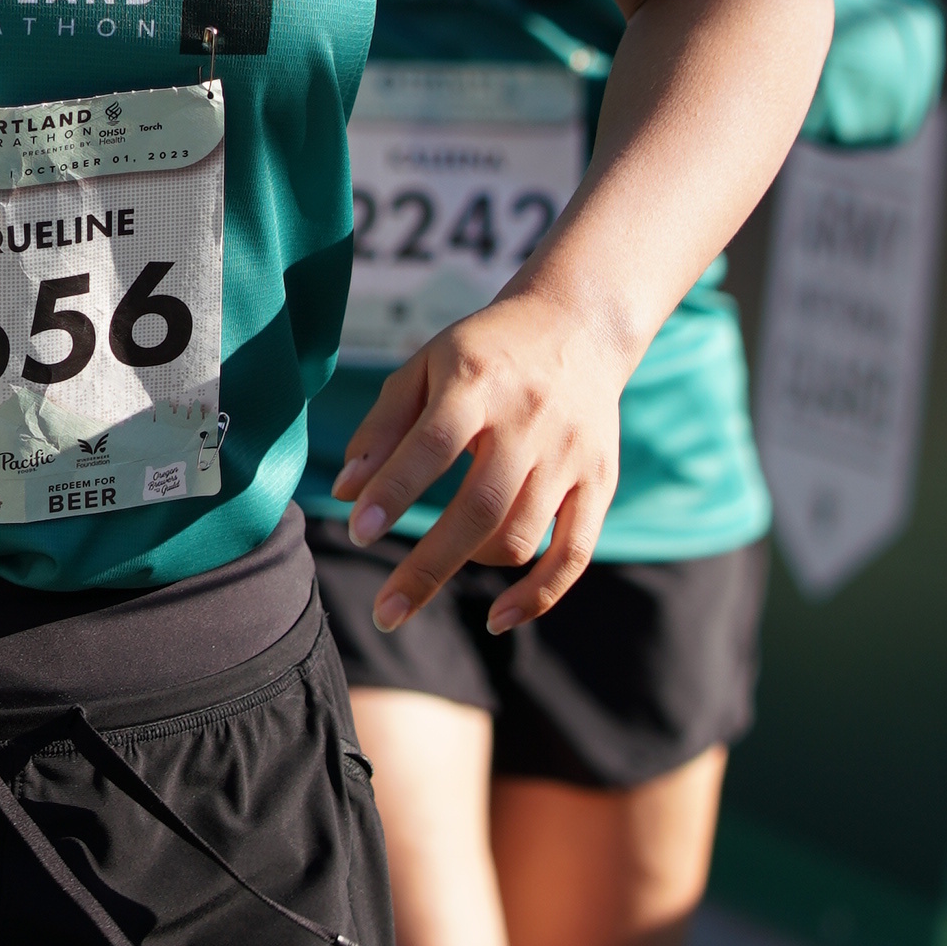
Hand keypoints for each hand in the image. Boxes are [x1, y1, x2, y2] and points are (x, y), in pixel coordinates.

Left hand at [333, 275, 636, 636]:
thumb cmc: (483, 352)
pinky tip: (497, 620)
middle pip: (481, 506)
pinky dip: (538, 594)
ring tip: (441, 557)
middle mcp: (530, 420)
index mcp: (478, 381)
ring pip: (520, 535)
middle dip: (428, 566)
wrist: (577, 325)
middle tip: (385, 612)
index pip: (434, 444)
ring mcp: (570, 454)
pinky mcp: (600, 482)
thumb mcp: (425, 366)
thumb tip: (346, 492)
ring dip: (469, 563)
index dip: (396, 492)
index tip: (358, 534)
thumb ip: (383, 427)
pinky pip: (573, 554)